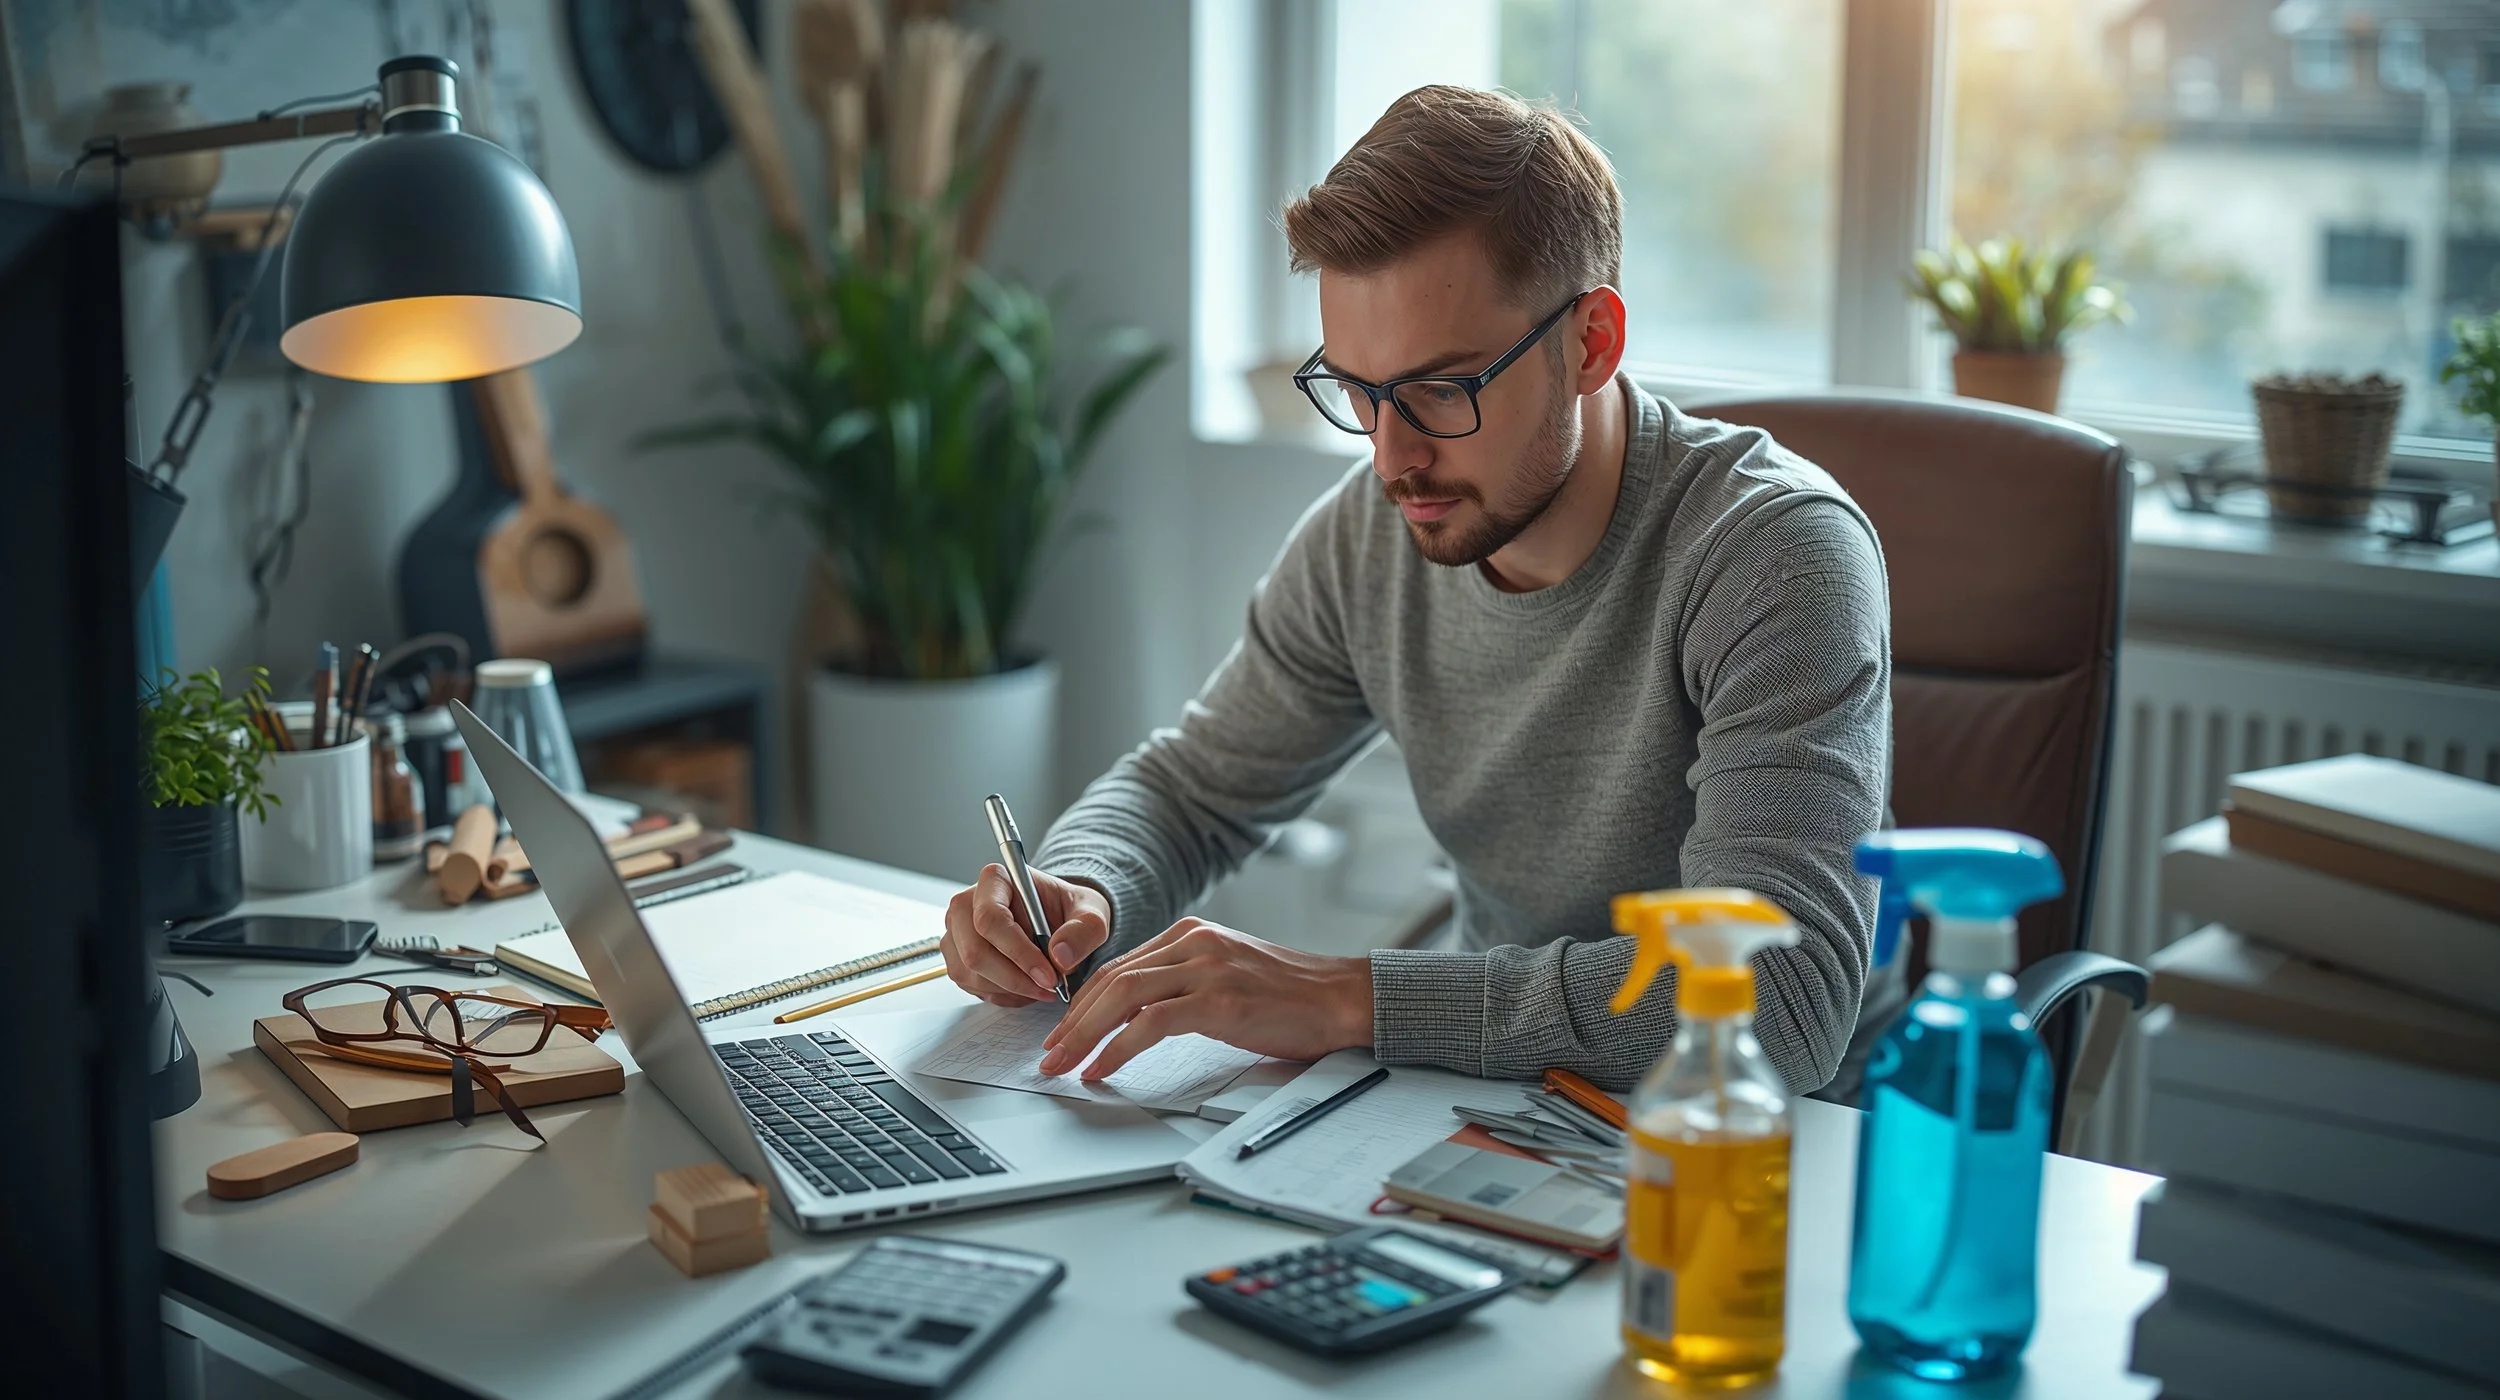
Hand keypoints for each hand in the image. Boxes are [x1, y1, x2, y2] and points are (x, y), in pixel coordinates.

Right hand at [940, 865, 1112, 1006]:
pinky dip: (1003, 995)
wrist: (1059, 919)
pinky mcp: (957, 957)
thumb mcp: (1091, 913)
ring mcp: (957, 932)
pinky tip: (1026, 987)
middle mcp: (967, 904)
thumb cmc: (1069, 909)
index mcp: (995, 880)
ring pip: (971, 974)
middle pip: (975, 951)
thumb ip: (1083, 930)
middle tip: (1049, 987)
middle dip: (1015, 978)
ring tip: (1042, 986)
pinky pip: (972, 986)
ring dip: (1011, 989)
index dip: (1019, 952)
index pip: (991, 919)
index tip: (1049, 975)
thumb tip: (1060, 957)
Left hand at [1038, 917, 1372, 1077]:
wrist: (1343, 999)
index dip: (1083, 1003)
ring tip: (1064, 1065)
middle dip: (1072, 1021)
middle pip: (1112, 979)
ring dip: (1084, 1034)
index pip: (1119, 967)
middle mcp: (1194, 943)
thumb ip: (1183, 986)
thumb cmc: (1291, 998)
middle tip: (1050, 1055)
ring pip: (1122, 996)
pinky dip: (1119, 1048)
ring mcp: (1206, 968)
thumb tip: (1134, 1021)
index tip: (1064, 1033)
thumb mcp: (1227, 979)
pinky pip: (1151, 1023)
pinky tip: (1103, 1068)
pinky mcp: (1219, 1000)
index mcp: (1192, 935)